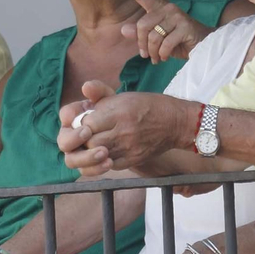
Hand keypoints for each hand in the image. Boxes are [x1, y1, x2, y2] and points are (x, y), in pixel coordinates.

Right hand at [56, 80, 115, 175]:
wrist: (131, 131)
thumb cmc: (115, 112)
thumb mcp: (110, 99)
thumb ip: (99, 91)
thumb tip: (86, 87)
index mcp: (73, 117)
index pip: (65, 116)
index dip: (71, 120)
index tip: (86, 125)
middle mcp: (70, 136)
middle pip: (63, 142)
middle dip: (74, 140)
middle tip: (89, 136)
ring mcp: (76, 153)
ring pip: (71, 160)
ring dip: (86, 158)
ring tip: (104, 153)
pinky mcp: (86, 166)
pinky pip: (85, 171)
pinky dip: (95, 169)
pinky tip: (109, 163)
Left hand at [60, 81, 193, 174]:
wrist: (174, 122)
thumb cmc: (145, 106)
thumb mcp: (122, 96)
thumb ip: (100, 93)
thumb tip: (84, 88)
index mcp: (119, 112)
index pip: (87, 125)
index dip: (80, 125)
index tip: (83, 123)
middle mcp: (123, 131)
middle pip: (90, 143)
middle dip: (83, 141)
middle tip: (85, 136)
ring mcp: (129, 148)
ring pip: (98, 157)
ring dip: (90, 152)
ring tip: (92, 144)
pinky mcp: (134, 160)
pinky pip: (110, 165)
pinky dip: (102, 161)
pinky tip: (105, 152)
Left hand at [120, 0, 203, 63]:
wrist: (202, 47)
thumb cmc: (178, 43)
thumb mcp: (156, 40)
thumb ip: (140, 35)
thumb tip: (124, 30)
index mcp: (160, 9)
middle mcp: (168, 9)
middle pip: (143, 25)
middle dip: (142, 44)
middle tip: (146, 55)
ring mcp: (178, 16)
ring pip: (154, 36)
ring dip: (153, 52)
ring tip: (156, 58)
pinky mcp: (185, 27)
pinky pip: (165, 44)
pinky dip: (162, 54)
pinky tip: (165, 57)